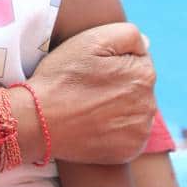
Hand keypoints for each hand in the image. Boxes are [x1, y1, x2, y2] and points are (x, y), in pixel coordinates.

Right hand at [27, 23, 154, 164]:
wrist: (36, 120)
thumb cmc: (60, 78)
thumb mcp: (91, 40)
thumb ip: (128, 34)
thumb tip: (146, 44)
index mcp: (145, 75)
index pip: (138, 61)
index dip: (113, 63)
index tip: (91, 70)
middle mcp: (150, 105)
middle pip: (138, 89)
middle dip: (118, 86)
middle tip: (86, 90)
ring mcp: (140, 131)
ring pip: (134, 112)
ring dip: (118, 109)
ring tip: (88, 109)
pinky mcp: (128, 151)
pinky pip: (128, 137)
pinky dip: (114, 132)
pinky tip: (93, 127)